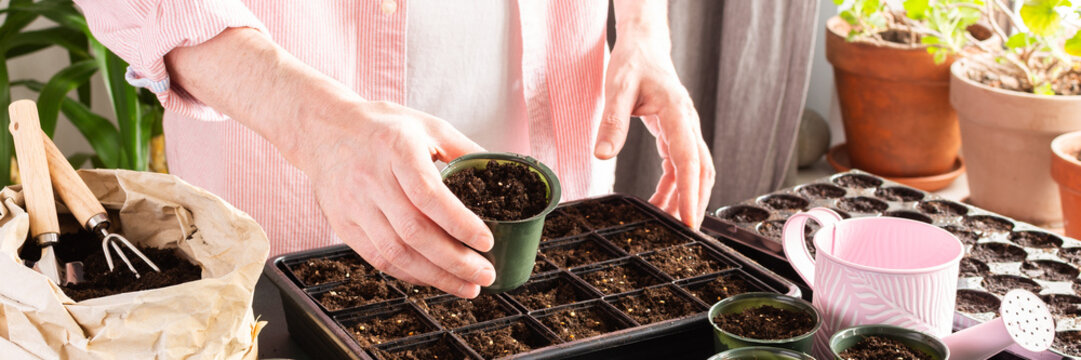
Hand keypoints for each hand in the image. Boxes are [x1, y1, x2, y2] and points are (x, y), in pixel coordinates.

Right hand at [297, 101, 496, 297]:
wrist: (324, 129)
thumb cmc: (382, 127)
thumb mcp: (427, 125)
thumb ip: (464, 149)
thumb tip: (500, 172)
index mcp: (396, 148)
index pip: (429, 194)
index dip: (459, 223)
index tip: (486, 241)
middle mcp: (372, 178)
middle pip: (414, 231)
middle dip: (454, 260)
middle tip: (485, 274)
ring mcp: (354, 205)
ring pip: (396, 252)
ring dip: (435, 276)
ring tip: (466, 286)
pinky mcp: (344, 225)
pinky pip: (378, 258)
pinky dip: (409, 274)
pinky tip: (434, 278)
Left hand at [594, 20, 715, 228]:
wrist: (644, 47)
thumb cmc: (633, 63)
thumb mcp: (618, 88)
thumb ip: (612, 122)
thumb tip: (603, 155)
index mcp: (678, 113)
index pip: (688, 160)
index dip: (690, 193)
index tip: (688, 220)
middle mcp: (688, 124)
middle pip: (701, 170)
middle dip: (696, 202)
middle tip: (686, 233)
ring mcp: (685, 130)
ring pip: (695, 171)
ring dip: (686, 197)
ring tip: (671, 223)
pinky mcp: (676, 134)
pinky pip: (680, 166)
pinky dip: (674, 187)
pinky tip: (660, 202)